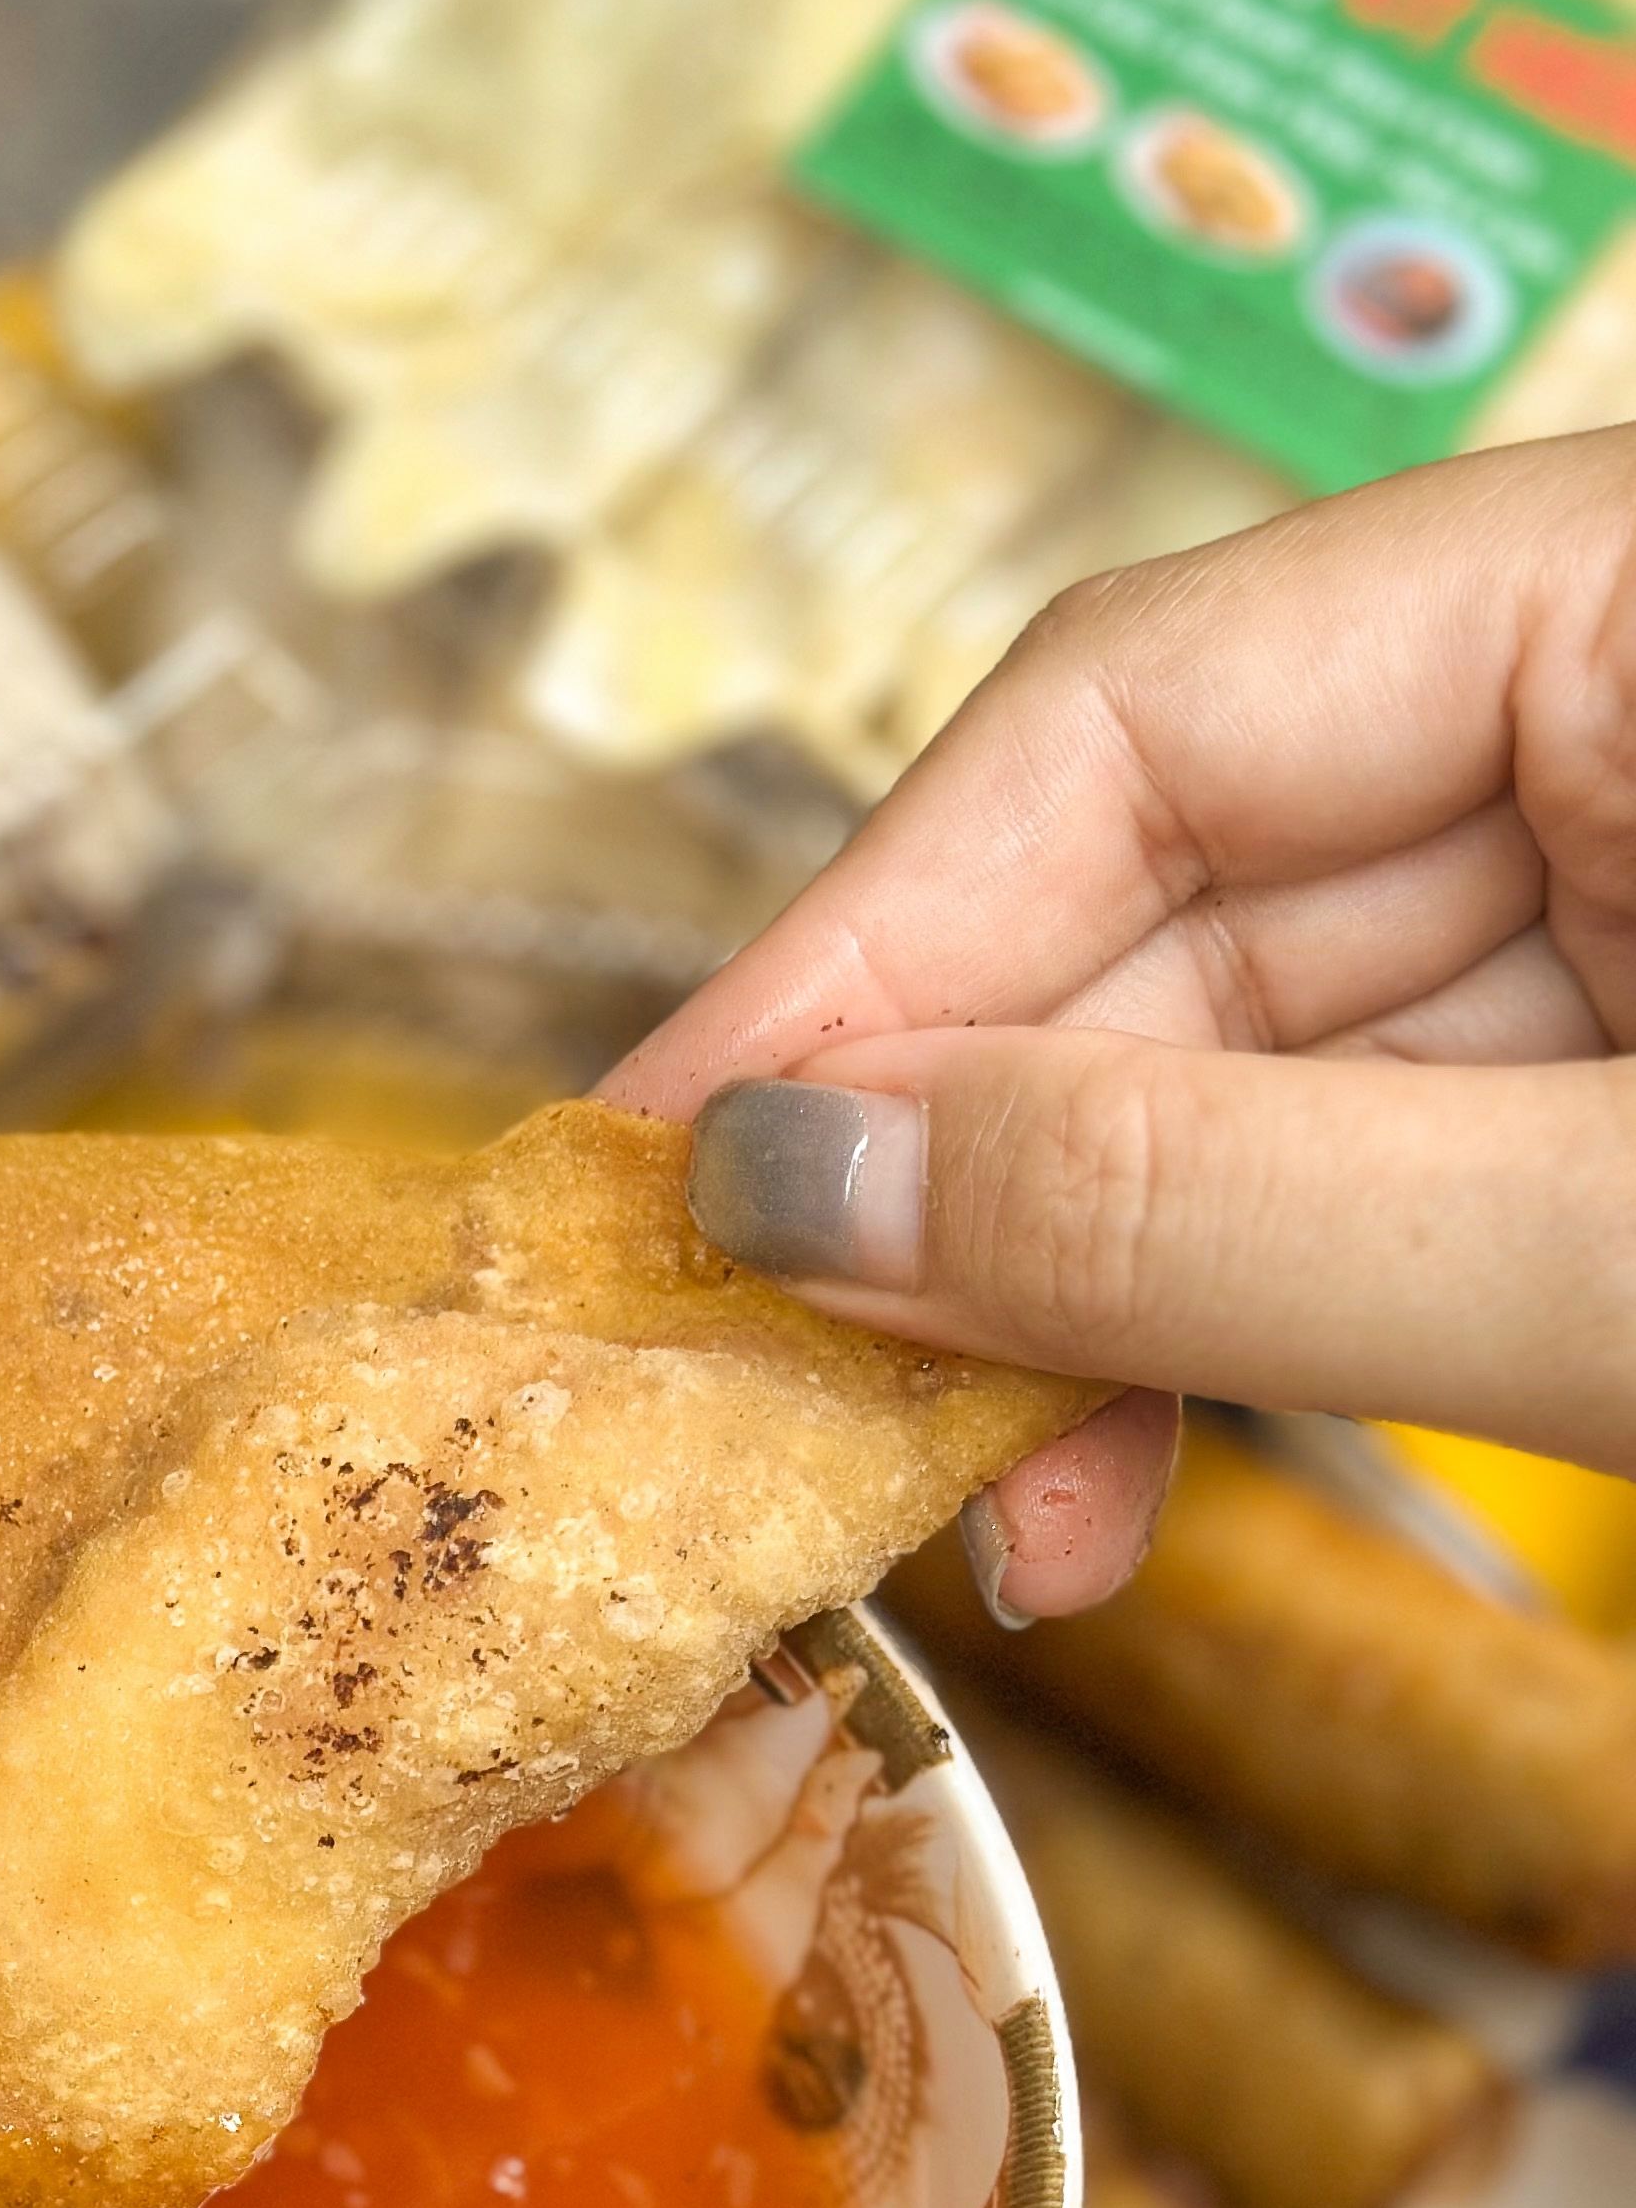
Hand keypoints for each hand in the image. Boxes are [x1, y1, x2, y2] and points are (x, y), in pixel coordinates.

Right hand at [606, 429, 1635, 1615]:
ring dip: (1077, 1293)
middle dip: (968, 1176)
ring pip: (1252, 1059)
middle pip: (1167, 893)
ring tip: (968, 1508)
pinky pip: (1370, 1162)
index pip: (1137, 705)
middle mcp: (1620, 699)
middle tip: (772, 1388)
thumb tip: (802, 1185)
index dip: (866, 951)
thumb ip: (1210, 1208)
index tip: (666, 1168)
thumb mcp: (1618, 1256)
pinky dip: (1227, 1320)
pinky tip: (1107, 1471)